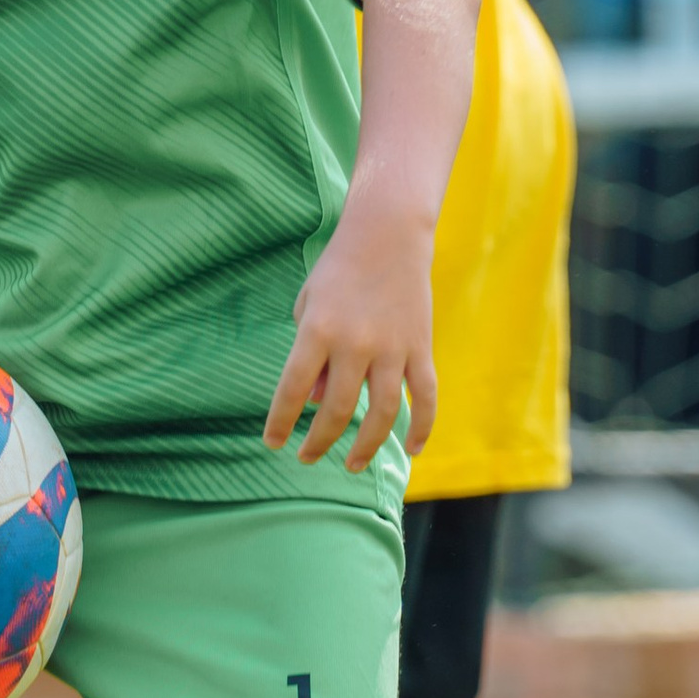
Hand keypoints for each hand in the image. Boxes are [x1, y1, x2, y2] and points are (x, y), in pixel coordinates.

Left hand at [262, 206, 437, 472]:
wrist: (388, 233)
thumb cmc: (339, 270)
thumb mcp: (309, 306)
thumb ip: (310, 356)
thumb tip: (317, 403)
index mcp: (318, 330)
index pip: (292, 390)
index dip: (280, 422)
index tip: (272, 443)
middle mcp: (355, 343)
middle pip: (337, 409)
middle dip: (319, 441)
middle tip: (307, 457)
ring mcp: (392, 348)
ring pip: (382, 412)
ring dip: (366, 446)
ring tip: (351, 464)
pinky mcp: (421, 347)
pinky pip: (425, 396)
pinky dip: (422, 426)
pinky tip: (412, 449)